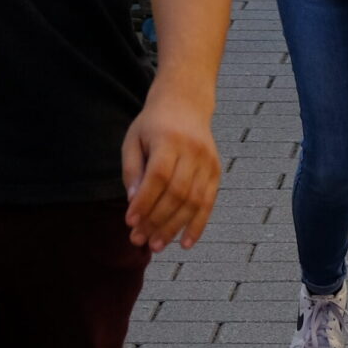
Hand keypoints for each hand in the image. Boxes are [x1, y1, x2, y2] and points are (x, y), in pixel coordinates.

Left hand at [121, 82, 220, 249]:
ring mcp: (209, 161)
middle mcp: (193, 150)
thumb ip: (132, 170)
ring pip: (194, 201)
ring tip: (157, 245)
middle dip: (157, 220)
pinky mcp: (217, 170)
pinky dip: (199, 225)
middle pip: (177, 192)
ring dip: (175, 227)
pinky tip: (186, 243)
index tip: (129, 222)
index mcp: (170, 139)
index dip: (145, 201)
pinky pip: (209, 202)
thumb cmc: (153, 124)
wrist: (186, 102)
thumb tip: (133, 201)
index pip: (159, 176)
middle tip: (139, 240)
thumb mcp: (133, 140)